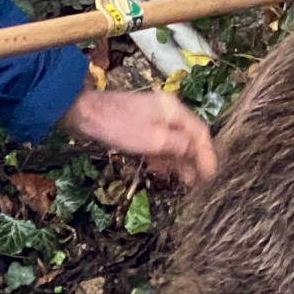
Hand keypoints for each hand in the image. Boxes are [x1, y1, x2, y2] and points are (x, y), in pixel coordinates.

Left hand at [61, 90, 216, 184]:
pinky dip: (163, 155)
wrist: (83, 113)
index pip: (200, 133)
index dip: (207, 155)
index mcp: (174, 111)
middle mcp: (168, 111)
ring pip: (174, 140)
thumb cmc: (117, 126)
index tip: (210, 175)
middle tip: (197, 182)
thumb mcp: (151, 140)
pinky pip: (160, 140)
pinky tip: (159, 168)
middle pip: (189, 136)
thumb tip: (193, 151)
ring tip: (182, 180)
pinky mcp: (141, 123)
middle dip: (194, 159)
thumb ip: (176, 145)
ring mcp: (154, 116)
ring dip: (179, 160)